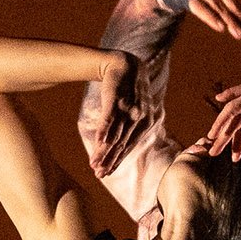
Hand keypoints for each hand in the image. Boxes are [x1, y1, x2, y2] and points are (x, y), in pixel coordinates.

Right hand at [90, 52, 153, 175]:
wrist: (125, 65)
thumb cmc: (128, 92)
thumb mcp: (134, 112)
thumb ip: (129, 129)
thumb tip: (117, 147)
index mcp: (145, 124)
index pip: (128, 147)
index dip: (116, 161)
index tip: (105, 174)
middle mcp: (139, 119)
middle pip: (121, 144)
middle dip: (109, 160)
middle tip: (98, 174)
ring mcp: (129, 108)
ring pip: (115, 134)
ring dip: (104, 150)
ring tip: (94, 163)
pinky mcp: (117, 98)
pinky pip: (110, 116)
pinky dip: (105, 129)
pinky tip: (100, 141)